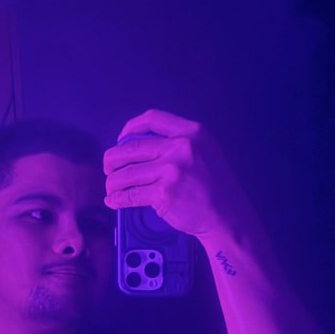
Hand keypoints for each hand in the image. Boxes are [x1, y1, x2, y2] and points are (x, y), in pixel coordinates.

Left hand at [102, 108, 255, 243]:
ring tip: (111, 188)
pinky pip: (130, 195)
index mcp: (191, 132)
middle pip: (131, 148)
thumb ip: (179, 142)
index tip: (121, 138)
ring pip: (126, 174)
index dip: (130, 128)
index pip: (152, 119)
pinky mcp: (163, 194)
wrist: (226, 214)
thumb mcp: (205, 151)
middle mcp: (180, 148)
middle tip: (108, 168)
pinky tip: (113, 201)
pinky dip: (117, 200)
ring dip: (112, 183)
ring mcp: (171, 171)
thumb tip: (142, 143)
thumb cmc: (214, 185)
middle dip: (112, 159)